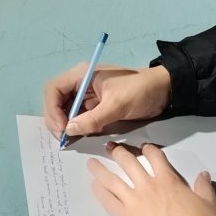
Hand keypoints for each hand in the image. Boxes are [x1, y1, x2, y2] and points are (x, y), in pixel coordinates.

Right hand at [43, 63, 170, 138]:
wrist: (163, 91)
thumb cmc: (140, 91)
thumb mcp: (117, 105)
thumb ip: (93, 118)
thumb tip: (69, 130)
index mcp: (82, 75)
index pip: (54, 89)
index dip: (52, 109)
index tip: (62, 128)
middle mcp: (81, 84)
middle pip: (56, 101)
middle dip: (56, 119)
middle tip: (64, 139)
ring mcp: (87, 96)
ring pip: (65, 111)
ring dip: (65, 125)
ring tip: (70, 140)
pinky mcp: (95, 107)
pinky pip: (78, 117)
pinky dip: (76, 128)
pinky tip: (79, 137)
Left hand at [89, 142, 215, 215]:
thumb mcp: (208, 204)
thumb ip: (204, 188)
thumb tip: (204, 175)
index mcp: (169, 180)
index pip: (156, 157)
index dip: (149, 150)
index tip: (143, 147)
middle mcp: (148, 185)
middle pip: (128, 162)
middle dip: (119, 152)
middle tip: (110, 147)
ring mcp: (133, 200)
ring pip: (112, 179)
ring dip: (100, 169)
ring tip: (91, 163)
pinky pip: (108, 200)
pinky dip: (99, 191)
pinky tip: (93, 186)